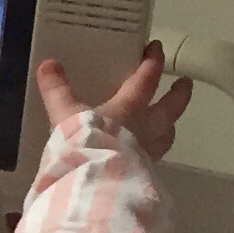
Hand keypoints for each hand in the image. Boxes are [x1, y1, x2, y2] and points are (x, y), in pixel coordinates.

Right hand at [36, 42, 192, 160]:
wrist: (96, 184)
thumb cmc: (85, 144)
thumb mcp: (65, 114)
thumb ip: (57, 90)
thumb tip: (48, 64)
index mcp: (129, 108)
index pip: (146, 79)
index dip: (152, 62)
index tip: (157, 48)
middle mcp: (145, 128)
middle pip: (170, 107)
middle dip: (178, 93)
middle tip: (186, 83)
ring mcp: (147, 153)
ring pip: (167, 135)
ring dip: (170, 126)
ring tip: (170, 123)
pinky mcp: (144, 175)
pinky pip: (154, 159)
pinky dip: (154, 154)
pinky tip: (146, 158)